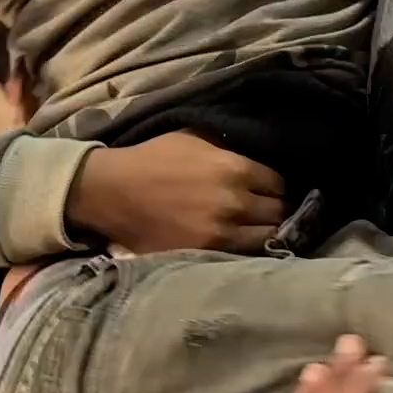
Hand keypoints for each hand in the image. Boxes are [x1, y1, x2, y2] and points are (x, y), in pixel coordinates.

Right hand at [65, 130, 284, 253]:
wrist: (114, 191)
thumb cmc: (153, 158)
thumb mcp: (195, 137)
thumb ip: (230, 146)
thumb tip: (256, 151)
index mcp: (235, 168)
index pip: (279, 183)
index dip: (275, 186)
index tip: (268, 190)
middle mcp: (235, 202)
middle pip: (279, 211)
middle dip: (276, 209)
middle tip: (267, 211)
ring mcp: (222, 232)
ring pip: (268, 237)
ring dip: (267, 232)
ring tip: (257, 230)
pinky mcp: (206, 254)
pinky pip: (244, 255)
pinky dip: (247, 250)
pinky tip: (240, 243)